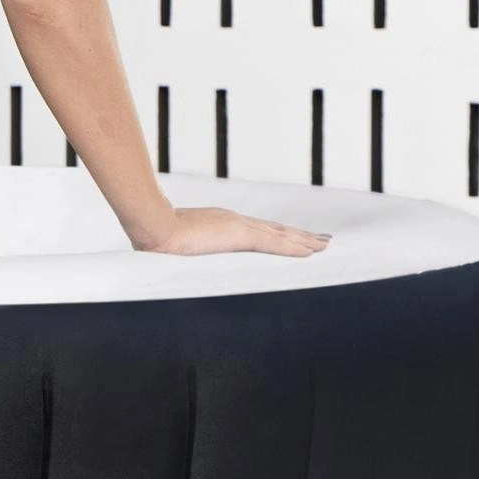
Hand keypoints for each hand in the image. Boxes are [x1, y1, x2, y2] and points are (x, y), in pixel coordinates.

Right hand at [126, 205, 330, 257]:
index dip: (277, 233)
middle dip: (299, 236)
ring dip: (304, 241)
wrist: (153, 227)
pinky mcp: (241, 236)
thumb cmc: (156, 235)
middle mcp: (235, 222)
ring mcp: (239, 228)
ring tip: (324, 245)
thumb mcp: (172, 242)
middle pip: (275, 230)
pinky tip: (311, 251)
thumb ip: (180, 246)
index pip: (257, 230)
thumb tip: (169, 256)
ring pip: (281, 235)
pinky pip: (275, 244)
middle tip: (323, 240)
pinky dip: (295, 247)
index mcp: (221, 223)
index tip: (294, 236)